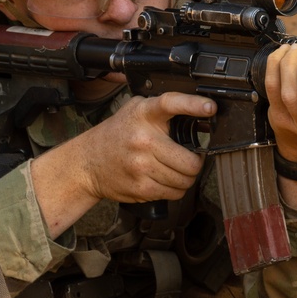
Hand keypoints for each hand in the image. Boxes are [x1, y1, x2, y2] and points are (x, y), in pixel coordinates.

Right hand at [80, 93, 214, 202]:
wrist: (87, 163)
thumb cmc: (116, 135)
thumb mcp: (134, 110)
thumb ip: (160, 108)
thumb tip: (198, 111)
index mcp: (143, 114)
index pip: (170, 103)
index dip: (192, 104)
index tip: (210, 107)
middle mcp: (143, 139)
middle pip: (190, 161)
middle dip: (195, 163)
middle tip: (190, 159)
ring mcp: (141, 165)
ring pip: (185, 180)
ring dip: (186, 178)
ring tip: (175, 170)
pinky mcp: (141, 187)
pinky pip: (174, 193)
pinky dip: (175, 189)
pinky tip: (164, 180)